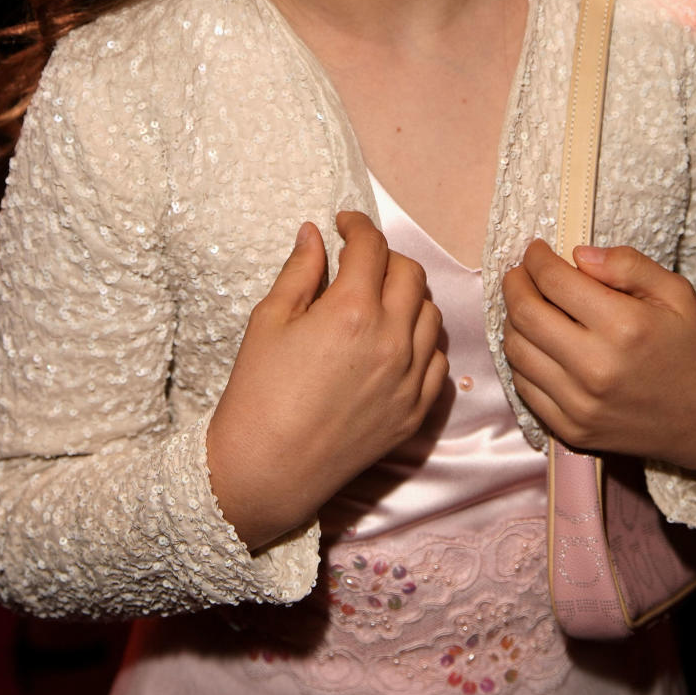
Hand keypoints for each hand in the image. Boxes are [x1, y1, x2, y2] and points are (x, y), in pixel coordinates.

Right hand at [207, 211, 447, 551]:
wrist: (267, 470)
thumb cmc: (258, 393)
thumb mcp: (269, 321)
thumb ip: (300, 271)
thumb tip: (314, 234)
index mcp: (352, 310)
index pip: (371, 247)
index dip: (357, 226)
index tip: (344, 224)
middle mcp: (391, 339)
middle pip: (410, 274)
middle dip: (384, 258)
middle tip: (357, 263)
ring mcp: (409, 378)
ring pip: (431, 314)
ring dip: (408, 297)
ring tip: (378, 301)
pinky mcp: (415, 411)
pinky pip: (438, 360)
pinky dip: (421, 341)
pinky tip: (394, 341)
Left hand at [503, 242, 695, 471]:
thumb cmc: (692, 346)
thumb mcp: (675, 292)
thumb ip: (627, 265)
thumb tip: (577, 254)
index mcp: (624, 327)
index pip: (554, 282)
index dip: (536, 259)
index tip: (536, 250)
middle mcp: (596, 368)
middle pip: (525, 315)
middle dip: (515, 284)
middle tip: (521, 273)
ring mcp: (580, 405)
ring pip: (517, 351)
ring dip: (513, 320)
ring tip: (527, 304)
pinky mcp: (572, 430)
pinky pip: (524, 387)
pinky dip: (521, 359)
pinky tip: (536, 342)